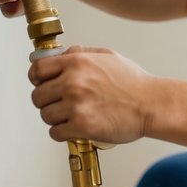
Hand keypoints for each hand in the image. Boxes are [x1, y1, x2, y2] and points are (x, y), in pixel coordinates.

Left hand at [29, 46, 154, 144]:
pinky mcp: (81, 126)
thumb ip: (80, 53)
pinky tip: (72, 128)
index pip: (37, 69)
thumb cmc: (132, 82)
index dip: (36, 78)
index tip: (40, 84)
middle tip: (58, 104)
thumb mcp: (107, 56)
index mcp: (76, 63)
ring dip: (55, 118)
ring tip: (69, 116)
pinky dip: (61, 132)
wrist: (150, 104)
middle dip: (45, 101)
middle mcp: (72, 82)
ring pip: (45, 115)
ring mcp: (76, 105)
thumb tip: (61, 54)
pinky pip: (55, 133)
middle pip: (37, 95)